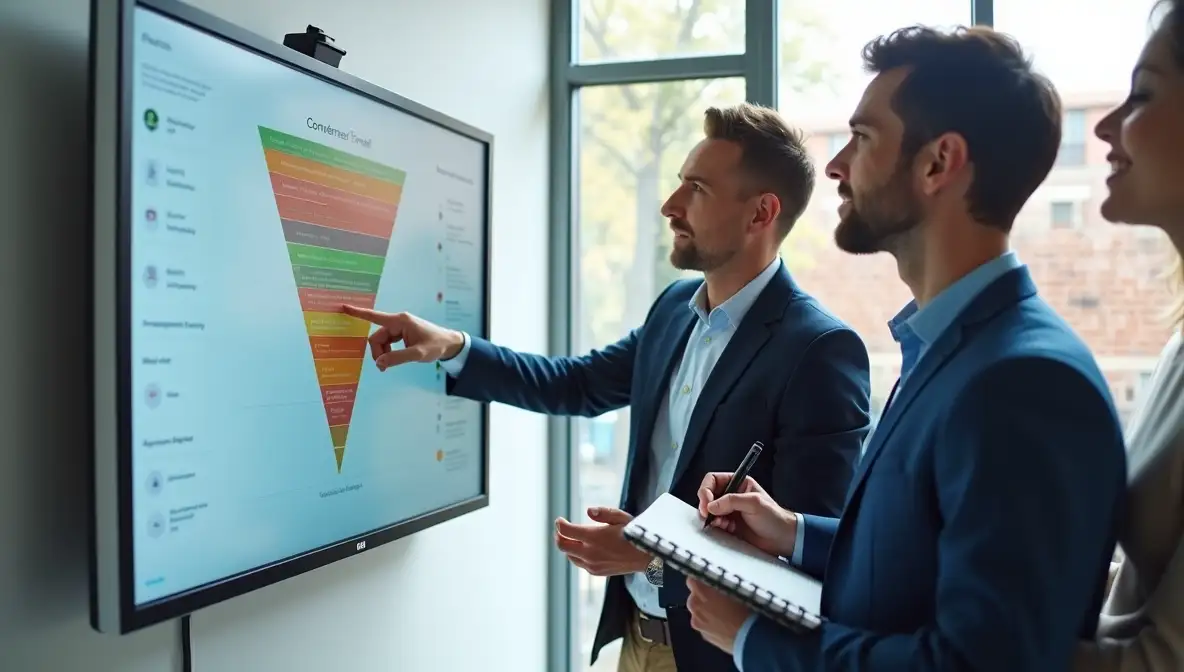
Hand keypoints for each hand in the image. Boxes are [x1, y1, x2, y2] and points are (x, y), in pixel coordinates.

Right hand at [340, 306, 464, 370]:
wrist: (449, 344)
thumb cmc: (436, 345)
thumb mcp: (418, 354)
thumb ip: (397, 358)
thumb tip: (379, 363)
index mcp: (400, 321)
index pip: (375, 317)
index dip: (358, 313)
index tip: (344, 307)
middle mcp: (398, 322)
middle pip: (377, 337)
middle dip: (378, 353)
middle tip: (384, 367)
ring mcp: (399, 328)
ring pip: (381, 342)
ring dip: (383, 354)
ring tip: (389, 366)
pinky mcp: (401, 334)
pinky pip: (387, 343)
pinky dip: (388, 353)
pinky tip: (392, 360)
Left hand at [555, 507, 649, 576]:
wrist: (647, 558)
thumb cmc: (636, 534)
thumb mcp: (622, 518)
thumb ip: (604, 513)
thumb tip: (588, 511)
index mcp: (594, 538)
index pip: (566, 531)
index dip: (560, 524)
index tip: (560, 519)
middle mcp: (590, 553)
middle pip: (562, 546)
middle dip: (558, 536)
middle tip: (560, 529)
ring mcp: (592, 565)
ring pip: (569, 556)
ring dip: (567, 546)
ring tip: (570, 538)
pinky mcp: (596, 572)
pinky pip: (579, 563)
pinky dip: (576, 555)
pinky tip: (582, 549)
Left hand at [686, 578, 750, 653]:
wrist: (748, 638)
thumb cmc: (744, 609)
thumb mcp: (734, 590)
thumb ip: (720, 585)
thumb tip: (718, 583)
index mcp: (700, 591)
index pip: (692, 580)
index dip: (702, 581)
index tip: (711, 583)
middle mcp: (694, 605)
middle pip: (694, 597)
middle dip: (704, 597)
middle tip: (720, 600)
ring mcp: (697, 622)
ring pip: (698, 612)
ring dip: (706, 611)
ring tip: (724, 615)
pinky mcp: (703, 636)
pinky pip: (704, 625)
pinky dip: (711, 624)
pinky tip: (724, 627)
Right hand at [697, 472, 796, 557]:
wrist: (782, 539)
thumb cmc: (774, 517)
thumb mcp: (754, 503)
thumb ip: (731, 501)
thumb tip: (711, 505)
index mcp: (739, 484)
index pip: (713, 480)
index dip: (706, 489)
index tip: (707, 502)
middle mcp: (732, 496)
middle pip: (708, 495)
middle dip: (705, 504)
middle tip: (706, 514)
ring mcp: (729, 511)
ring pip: (709, 510)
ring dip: (709, 516)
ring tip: (718, 522)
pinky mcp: (729, 525)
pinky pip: (714, 523)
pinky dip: (714, 526)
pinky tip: (723, 528)